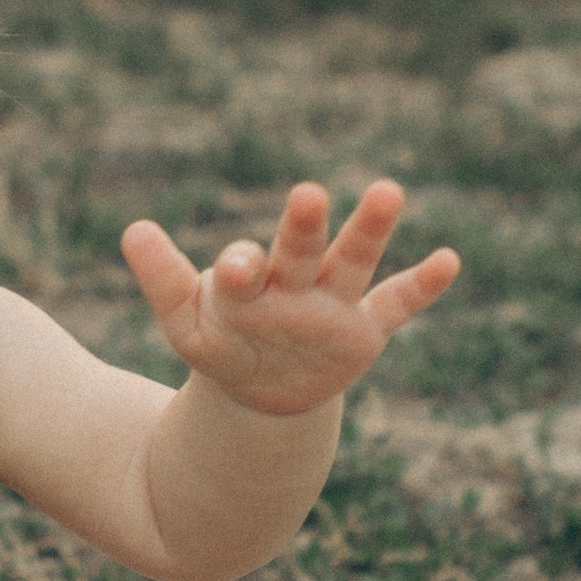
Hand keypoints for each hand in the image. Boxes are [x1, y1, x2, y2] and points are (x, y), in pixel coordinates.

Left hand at [121, 180, 459, 418]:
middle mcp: (294, 283)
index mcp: (249, 281)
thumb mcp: (184, 322)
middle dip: (304, 226)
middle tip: (307, 194)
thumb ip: (163, 279)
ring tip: (388, 190)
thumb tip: (132, 228)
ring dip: (369, 230)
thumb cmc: (221, 343)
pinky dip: (422, 286)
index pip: (245, 265)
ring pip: (352, 262)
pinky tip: (449, 260)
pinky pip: (396, 305)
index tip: (237, 269)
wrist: (262, 390)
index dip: (241, 266)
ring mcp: (332, 304)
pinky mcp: (363, 332)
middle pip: (300, 250)